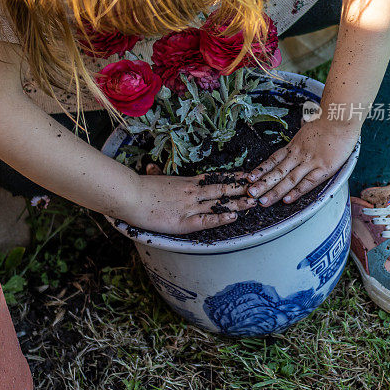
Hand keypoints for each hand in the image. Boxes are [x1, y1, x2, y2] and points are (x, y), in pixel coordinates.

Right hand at [124, 166, 256, 234]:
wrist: (129, 195)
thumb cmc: (137, 188)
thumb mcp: (150, 178)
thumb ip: (155, 174)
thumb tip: (150, 168)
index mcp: (186, 183)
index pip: (214, 179)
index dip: (232, 178)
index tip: (246, 176)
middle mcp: (192, 192)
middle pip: (222, 189)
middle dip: (242, 189)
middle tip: (259, 186)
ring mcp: (189, 206)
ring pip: (219, 202)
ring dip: (238, 202)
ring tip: (254, 201)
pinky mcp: (183, 221)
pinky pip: (206, 220)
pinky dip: (220, 218)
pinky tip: (233, 217)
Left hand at [245, 119, 359, 206]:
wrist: (340, 118)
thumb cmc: (328, 122)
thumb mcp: (307, 130)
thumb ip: (300, 141)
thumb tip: (294, 142)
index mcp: (294, 146)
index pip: (273, 160)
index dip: (260, 170)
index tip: (249, 179)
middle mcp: (298, 155)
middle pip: (277, 172)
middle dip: (262, 184)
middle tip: (250, 194)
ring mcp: (310, 162)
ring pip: (289, 179)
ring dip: (274, 191)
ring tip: (262, 200)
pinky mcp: (324, 168)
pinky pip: (308, 182)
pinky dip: (297, 192)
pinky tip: (287, 200)